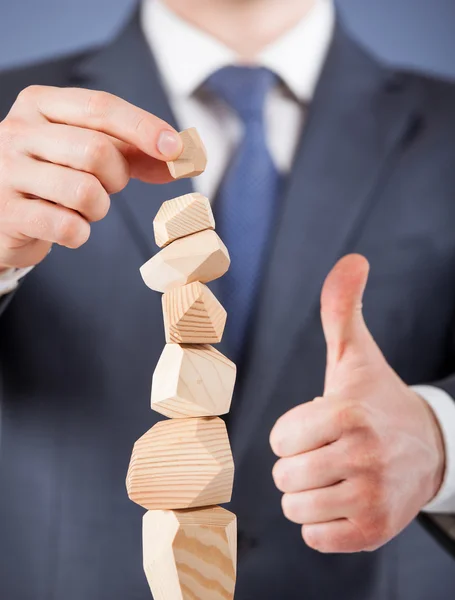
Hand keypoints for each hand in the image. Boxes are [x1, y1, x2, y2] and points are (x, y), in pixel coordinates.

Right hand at [0, 86, 182, 270]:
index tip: (176, 149)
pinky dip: (79, 232)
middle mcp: (18, 131)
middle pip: (97, 150)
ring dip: (98, 208)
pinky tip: (66, 227)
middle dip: (116, 177)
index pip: (101, 107)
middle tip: (107, 186)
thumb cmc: (53, 178)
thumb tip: (186, 158)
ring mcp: (7, 172)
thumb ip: (134, 152)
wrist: (3, 213)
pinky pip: (67, 226)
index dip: (143, 128)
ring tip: (82, 207)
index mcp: (40, 105)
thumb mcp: (88, 153)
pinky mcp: (7, 212)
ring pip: (85, 191)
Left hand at [270, 254, 444, 552]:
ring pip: (295, 508)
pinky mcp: (374, 531)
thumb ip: (342, 308)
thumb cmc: (375, 399)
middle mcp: (363, 458)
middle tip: (328, 450)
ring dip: (307, 493)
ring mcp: (371, 499)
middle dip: (298, 463)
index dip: (293, 432)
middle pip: (285, 476)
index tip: (318, 425)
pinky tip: (343, 498)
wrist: (425, 447)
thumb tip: (352, 259)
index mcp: (348, 413)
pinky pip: (315, 537)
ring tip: (334, 474)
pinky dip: (321, 522)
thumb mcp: (354, 354)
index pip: (280, 439)